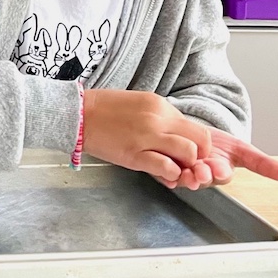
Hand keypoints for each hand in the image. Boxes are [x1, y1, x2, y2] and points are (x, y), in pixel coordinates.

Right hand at [82, 89, 211, 181]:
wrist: (77, 115)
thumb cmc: (104, 109)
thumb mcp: (140, 103)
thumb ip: (161, 117)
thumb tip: (177, 134)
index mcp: (160, 105)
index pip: (196, 127)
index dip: (199, 144)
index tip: (192, 152)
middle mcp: (158, 119)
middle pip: (200, 140)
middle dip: (199, 156)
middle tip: (187, 163)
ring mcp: (147, 137)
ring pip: (188, 154)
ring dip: (186, 165)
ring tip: (174, 168)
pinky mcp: (134, 155)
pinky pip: (166, 167)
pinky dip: (170, 174)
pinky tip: (162, 173)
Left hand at [156, 128, 277, 189]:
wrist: (188, 135)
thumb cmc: (216, 145)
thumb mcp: (241, 151)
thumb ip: (263, 163)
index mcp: (221, 169)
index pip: (223, 174)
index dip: (220, 172)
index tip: (219, 169)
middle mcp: (203, 174)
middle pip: (203, 178)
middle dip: (203, 174)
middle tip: (200, 168)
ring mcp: (184, 173)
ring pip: (184, 178)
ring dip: (185, 175)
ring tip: (186, 168)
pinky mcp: (166, 170)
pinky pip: (165, 174)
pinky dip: (166, 172)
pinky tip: (168, 168)